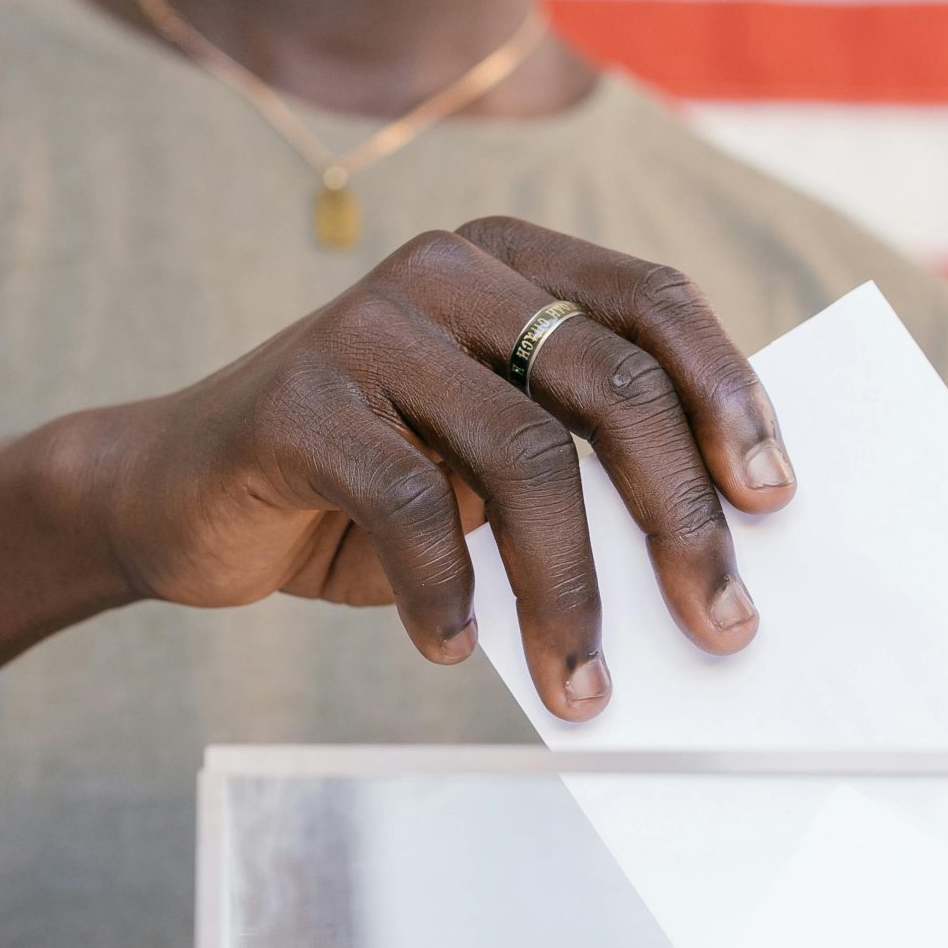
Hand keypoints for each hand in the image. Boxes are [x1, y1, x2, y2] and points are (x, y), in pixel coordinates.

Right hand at [68, 216, 795, 721]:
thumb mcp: (480, 463)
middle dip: (678, 518)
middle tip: (718, 624)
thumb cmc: (356, 490)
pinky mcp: (299, 400)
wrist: (172, 497)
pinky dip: (444, 593)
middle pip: (608, 385)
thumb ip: (572, 463)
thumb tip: (711, 551)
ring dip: (569, 591)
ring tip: (582, 684)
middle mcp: (447, 273)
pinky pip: (409, 504)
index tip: (775, 501)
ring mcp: (368, 326)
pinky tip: (453, 650)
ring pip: (522, 456)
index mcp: (510, 263)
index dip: (729, 397)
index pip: (653, 306)